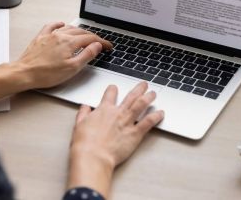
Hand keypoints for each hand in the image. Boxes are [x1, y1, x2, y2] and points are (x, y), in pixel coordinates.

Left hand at [15, 22, 112, 88]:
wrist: (25, 72)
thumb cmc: (47, 73)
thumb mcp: (72, 68)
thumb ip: (86, 55)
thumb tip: (97, 46)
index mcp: (70, 42)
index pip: (91, 39)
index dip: (102, 42)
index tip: (108, 46)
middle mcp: (61, 35)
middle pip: (81, 32)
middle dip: (93, 36)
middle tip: (99, 43)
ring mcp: (50, 35)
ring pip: (69, 28)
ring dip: (79, 31)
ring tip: (85, 36)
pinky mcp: (41, 37)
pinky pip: (52, 26)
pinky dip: (60, 24)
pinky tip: (62, 24)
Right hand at [67, 82, 164, 197]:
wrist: (93, 156)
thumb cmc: (85, 143)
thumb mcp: (79, 125)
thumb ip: (83, 114)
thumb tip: (85, 107)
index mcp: (103, 110)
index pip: (110, 94)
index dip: (113, 89)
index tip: (114, 88)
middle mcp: (117, 113)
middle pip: (131, 96)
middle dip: (139, 89)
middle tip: (144, 85)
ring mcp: (127, 122)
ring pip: (141, 105)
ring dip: (149, 98)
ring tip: (154, 93)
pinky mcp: (135, 134)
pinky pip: (148, 122)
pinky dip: (156, 116)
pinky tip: (161, 113)